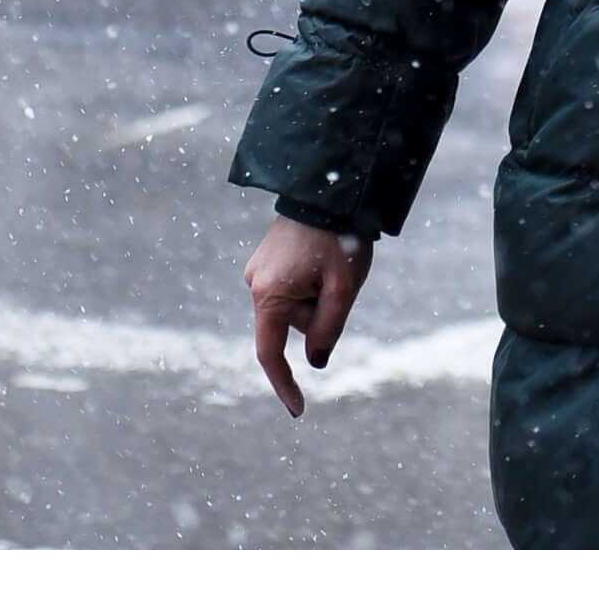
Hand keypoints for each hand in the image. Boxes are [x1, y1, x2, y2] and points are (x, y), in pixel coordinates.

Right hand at [245, 215, 373, 416]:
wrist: (330, 188)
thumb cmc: (339, 238)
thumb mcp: (343, 290)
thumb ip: (327, 329)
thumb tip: (315, 361)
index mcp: (269, 295)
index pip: (271, 354)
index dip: (285, 385)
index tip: (299, 410)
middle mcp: (256, 283)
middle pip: (291, 324)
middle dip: (319, 314)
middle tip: (341, 280)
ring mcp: (259, 269)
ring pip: (294, 305)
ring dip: (316, 295)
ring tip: (332, 262)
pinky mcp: (267, 258)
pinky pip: (290, 286)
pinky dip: (310, 283)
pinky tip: (323, 257)